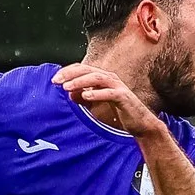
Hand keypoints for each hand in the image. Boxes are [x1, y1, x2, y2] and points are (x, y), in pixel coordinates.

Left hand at [52, 64, 168, 141]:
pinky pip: (109, 92)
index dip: (67, 72)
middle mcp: (109, 78)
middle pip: (87, 70)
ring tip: (67, 87)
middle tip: (56, 81)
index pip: (82, 69)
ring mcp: (117, 86)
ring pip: (97, 78)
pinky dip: (97, 93)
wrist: (140, 124)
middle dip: (70, 74)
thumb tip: (70, 94)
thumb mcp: (97, 105)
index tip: (54, 80)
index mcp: (102, 78)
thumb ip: (84, 98)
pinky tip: (86, 96)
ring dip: (80, 81)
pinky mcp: (124, 97)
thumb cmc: (119, 113)